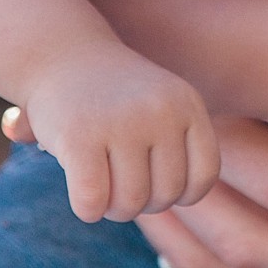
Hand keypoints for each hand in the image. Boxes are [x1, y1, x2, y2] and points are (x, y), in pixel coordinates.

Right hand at [18, 41, 218, 222]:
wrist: (63, 57)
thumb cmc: (117, 98)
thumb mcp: (162, 107)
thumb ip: (180, 147)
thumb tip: (183, 197)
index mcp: (188, 104)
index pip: (204, 174)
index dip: (182, 194)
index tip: (157, 186)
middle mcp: (162, 110)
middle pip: (166, 194)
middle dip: (142, 204)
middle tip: (121, 186)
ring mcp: (122, 122)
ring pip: (130, 202)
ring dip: (114, 209)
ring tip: (104, 189)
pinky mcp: (80, 136)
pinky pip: (93, 200)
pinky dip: (88, 210)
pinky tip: (82, 196)